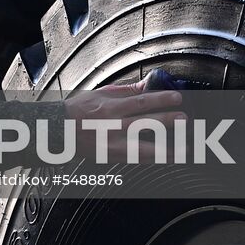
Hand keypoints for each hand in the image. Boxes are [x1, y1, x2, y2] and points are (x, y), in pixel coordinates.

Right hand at [64, 78, 184, 163]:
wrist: (60, 131)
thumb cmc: (79, 110)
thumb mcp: (100, 94)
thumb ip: (125, 91)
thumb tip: (147, 85)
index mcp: (110, 108)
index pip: (140, 102)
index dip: (160, 100)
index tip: (176, 98)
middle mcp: (113, 127)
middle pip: (144, 124)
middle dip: (166, 121)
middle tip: (184, 119)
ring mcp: (113, 145)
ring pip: (144, 150)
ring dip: (166, 151)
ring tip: (184, 151)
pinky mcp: (113, 157)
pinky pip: (138, 160)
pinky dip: (154, 160)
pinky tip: (168, 159)